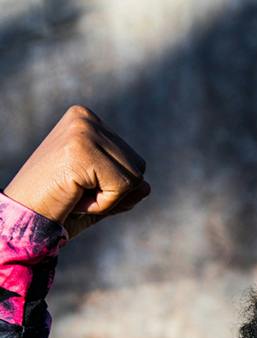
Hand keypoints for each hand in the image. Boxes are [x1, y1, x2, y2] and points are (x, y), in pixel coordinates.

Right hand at [3, 105, 149, 240]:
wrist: (24, 218)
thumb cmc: (58, 207)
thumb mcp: (100, 197)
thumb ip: (126, 189)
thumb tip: (148, 186)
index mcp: (87, 120)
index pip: (132, 161)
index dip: (113, 187)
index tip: (79, 186)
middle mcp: (86, 118)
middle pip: (138, 167)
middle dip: (114, 193)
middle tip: (77, 192)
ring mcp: (83, 130)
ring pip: (134, 178)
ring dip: (109, 200)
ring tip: (75, 194)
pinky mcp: (82, 149)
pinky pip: (122, 188)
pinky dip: (104, 204)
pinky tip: (75, 198)